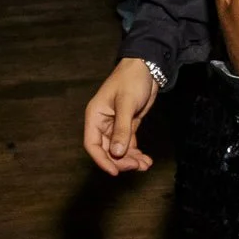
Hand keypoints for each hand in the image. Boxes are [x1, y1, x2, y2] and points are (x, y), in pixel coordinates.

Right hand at [83, 58, 157, 175]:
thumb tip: (116, 152)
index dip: (102, 160)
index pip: (92, 144)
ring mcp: (115, 125)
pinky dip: (136, 153)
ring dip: (130, 160)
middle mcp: (102, 123)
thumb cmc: (131, 80)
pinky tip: (146, 159)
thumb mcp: (126, 103)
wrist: (146, 67)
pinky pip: (128, 144)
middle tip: (137, 165)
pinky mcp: (127, 125)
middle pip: (106, 150)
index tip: (115, 171)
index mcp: (95, 116)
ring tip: (145, 165)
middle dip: (121, 161)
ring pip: (118, 149)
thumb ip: (121, 128)